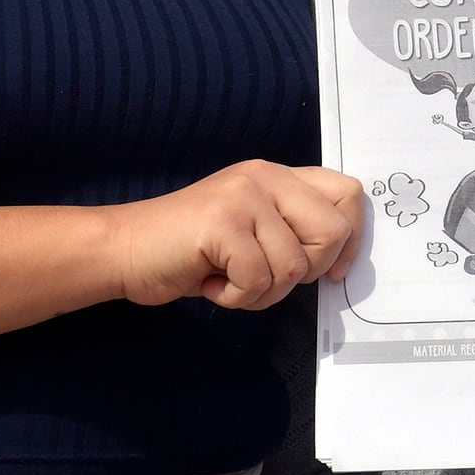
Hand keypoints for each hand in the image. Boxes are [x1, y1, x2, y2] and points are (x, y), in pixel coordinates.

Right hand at [110, 161, 364, 310]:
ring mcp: (243, 196)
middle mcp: (266, 177)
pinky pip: (256, 280)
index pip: (348, 195)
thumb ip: (290, 229)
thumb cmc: (191, 250)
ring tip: (226, 279)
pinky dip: (234, 298)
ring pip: (293, 266)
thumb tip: (339, 260)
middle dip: (304, 272)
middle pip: (332, 233)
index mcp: (279, 177)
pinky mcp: (221, 223)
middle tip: (262, 276)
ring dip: (260, 292)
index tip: (328, 273)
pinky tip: (209, 282)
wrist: (123, 249)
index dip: (351, 241)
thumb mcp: (251, 228)